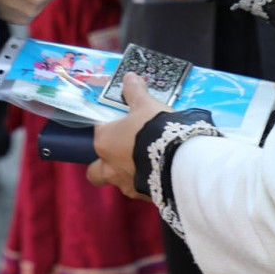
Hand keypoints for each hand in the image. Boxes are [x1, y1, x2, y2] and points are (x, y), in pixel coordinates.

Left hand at [87, 73, 168, 199]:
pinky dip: (145, 182)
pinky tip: (158, 172)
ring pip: (117, 181)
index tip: (122, 121)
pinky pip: (139, 189)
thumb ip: (135, 91)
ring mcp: (126, 185)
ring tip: (146, 162)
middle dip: (104, 164)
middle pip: (95, 170)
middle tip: (122, 152)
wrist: (179, 160)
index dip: (109, 126)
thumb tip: (129, 77)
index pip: (98, 131)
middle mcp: (109, 167)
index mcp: (104, 142)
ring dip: (126, 173)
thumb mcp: (146, 104)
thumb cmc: (154, 128)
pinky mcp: (143, 197)